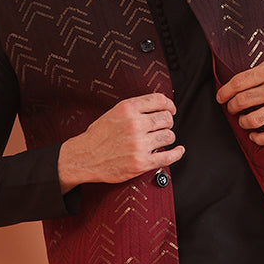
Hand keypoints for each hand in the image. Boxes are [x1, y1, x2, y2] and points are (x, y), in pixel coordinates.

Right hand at [58, 93, 184, 188]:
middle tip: (164, 126)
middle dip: (168, 122)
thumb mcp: (113, 113)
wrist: (84, 158)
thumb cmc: (97, 137)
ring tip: (162, 140)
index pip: (160, 100)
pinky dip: (177, 153)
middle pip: (167, 118)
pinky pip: (168, 157)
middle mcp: (135, 124)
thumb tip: (157, 106)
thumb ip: (134, 109)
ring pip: (169, 136)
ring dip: (168, 138)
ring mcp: (139, 144)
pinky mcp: (141, 163)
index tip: (171, 109)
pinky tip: (178, 150)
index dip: (169, 105)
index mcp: (128, 108)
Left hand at [216, 54, 263, 145]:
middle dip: (231, 107)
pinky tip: (254, 135)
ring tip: (243, 120)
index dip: (224, 92)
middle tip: (232, 109)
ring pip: (251, 120)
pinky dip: (257, 138)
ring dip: (242, 122)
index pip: (238, 83)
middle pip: (241, 102)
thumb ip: (261, 73)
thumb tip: (237, 86)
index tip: (220, 97)